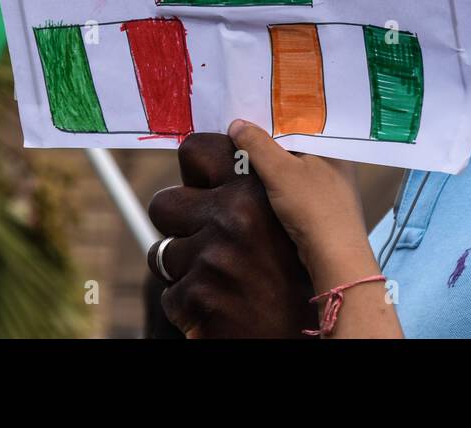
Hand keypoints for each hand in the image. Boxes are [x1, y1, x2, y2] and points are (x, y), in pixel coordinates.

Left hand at [146, 133, 316, 337]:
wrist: (308, 336)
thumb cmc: (300, 271)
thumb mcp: (293, 213)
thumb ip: (261, 175)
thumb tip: (230, 134)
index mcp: (256, 187)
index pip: (195, 149)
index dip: (195, 171)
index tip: (204, 186)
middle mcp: (234, 216)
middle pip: (164, 203)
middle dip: (180, 226)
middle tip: (208, 240)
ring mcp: (215, 258)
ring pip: (162, 252)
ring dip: (186, 268)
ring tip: (222, 277)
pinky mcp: (199, 297)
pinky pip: (170, 293)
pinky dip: (190, 304)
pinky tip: (220, 304)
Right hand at [228, 120, 401, 337]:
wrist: (334, 257)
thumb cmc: (311, 205)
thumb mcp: (280, 170)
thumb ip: (257, 144)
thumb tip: (236, 122)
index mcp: (334, 145)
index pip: (303, 122)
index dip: (276, 116)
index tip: (251, 111)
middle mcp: (337, 162)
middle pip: (298, 144)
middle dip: (272, 139)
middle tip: (242, 129)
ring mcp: (332, 186)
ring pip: (297, 166)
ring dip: (274, 163)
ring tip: (246, 151)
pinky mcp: (325, 207)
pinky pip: (297, 185)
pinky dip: (280, 182)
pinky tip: (262, 181)